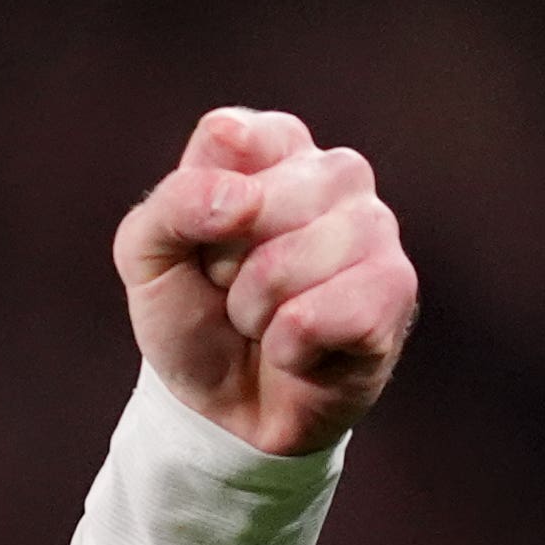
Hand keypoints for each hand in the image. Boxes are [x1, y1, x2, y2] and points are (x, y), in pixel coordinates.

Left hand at [113, 109, 417, 457]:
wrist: (225, 407)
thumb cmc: (194, 316)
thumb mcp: (148, 257)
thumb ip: (171, 206)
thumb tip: (243, 199)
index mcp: (275, 147)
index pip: (227, 137)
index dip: (195, 206)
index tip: (201, 241)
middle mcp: (335, 174)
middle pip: (258, 203)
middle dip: (225, 268)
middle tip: (235, 292)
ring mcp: (375, 227)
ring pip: (287, 264)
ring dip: (254, 312)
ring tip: (267, 321)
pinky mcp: (395, 289)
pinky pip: (319, 316)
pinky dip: (289, 348)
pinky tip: (300, 350)